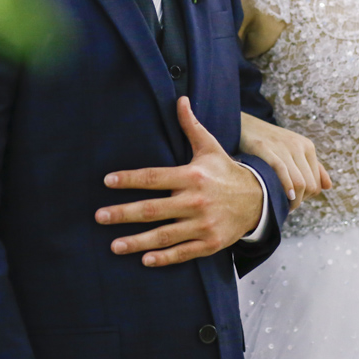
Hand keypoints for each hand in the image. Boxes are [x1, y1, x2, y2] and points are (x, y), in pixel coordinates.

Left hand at [96, 97, 263, 267]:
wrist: (258, 200)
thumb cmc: (225, 171)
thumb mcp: (210, 147)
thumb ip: (191, 126)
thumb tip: (180, 98)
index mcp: (192, 176)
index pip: (154, 177)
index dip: (130, 179)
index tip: (107, 181)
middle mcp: (195, 201)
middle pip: (154, 209)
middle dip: (124, 213)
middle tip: (100, 216)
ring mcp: (203, 224)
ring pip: (165, 235)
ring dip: (138, 242)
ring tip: (114, 245)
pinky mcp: (211, 243)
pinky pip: (184, 252)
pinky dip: (165, 258)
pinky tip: (145, 260)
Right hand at [240, 112, 330, 210]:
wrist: (244, 125)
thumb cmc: (270, 142)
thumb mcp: (295, 151)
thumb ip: (313, 167)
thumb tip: (328, 186)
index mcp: (307, 147)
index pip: (316, 183)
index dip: (306, 197)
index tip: (293, 200)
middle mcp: (298, 146)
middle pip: (309, 185)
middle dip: (299, 201)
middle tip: (286, 206)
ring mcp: (282, 146)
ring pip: (299, 182)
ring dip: (292, 200)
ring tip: (282, 206)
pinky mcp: (265, 148)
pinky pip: (281, 170)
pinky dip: (285, 187)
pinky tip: (281, 196)